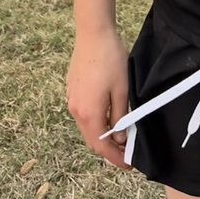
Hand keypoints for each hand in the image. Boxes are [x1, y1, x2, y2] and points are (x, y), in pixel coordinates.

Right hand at [67, 28, 132, 169]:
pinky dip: (96, 122)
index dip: (114, 158)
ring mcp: (72, 100)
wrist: (93, 34)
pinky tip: (109, 117)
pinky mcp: (72, 90)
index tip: (128, 165)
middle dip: (109, 149)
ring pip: (87, 127)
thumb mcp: (122, 90)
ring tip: (121, 136)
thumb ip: (120, 116)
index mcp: (89, 113)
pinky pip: (84, 114)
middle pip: (92, 139)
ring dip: (102, 135)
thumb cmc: (110, 59)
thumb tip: (119, 138)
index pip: (101, 145)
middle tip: (127, 153)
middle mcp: (76, 110)